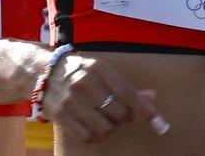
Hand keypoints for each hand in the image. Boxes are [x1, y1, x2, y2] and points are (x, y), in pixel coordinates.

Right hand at [41, 53, 167, 142]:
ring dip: (111, 128)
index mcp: (100, 68)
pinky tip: (96, 129)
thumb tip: (152, 97)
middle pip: (119, 113)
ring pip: (104, 127)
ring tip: (107, 119)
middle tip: (121, 113)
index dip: (146, 111)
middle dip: (126, 118)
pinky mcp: (59, 115)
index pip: (129, 93)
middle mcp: (84, 82)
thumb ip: (128, 86)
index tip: (160, 125)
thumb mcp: (106, 71)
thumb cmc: (84, 72)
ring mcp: (70, 100)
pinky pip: (86, 137)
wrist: (44, 72)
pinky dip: (97, 137)